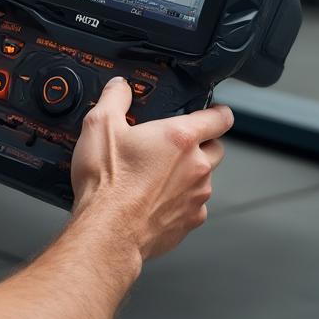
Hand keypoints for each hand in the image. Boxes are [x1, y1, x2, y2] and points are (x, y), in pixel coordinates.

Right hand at [70, 76, 233, 260]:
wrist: (108, 231)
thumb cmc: (107, 182)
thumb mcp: (99, 125)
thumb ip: (115, 98)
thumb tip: (120, 87)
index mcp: (180, 138)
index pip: (219, 119)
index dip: (218, 112)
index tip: (214, 112)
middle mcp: (196, 167)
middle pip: (216, 149)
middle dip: (201, 144)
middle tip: (173, 144)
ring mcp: (196, 198)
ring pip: (203, 179)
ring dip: (188, 174)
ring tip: (156, 174)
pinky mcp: (189, 223)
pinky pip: (193, 205)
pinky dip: (179, 200)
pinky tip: (153, 199)